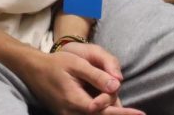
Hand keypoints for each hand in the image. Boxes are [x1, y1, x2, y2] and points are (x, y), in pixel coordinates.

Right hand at [15, 43, 142, 114]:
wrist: (34, 70)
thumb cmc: (56, 63)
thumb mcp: (77, 64)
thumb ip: (97, 75)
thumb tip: (117, 84)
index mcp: (74, 100)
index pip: (104, 111)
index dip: (122, 113)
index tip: (140, 114)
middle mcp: (70, 113)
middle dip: (118, 113)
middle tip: (138, 114)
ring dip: (109, 112)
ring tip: (128, 111)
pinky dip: (99, 112)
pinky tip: (110, 107)